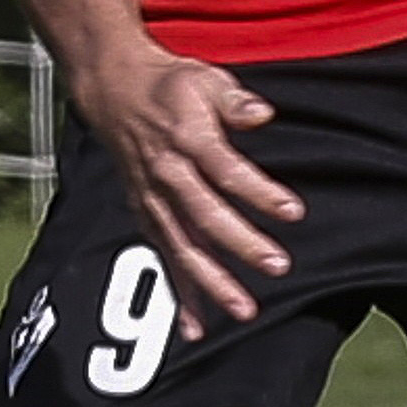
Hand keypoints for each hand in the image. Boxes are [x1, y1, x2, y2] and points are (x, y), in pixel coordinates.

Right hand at [71, 44, 301, 333]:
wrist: (112, 90)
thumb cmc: (170, 85)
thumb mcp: (204, 79)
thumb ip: (234, 101)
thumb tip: (262, 114)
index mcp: (186, 139)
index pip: (226, 170)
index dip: (259, 191)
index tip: (294, 211)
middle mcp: (167, 175)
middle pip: (205, 216)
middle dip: (241, 244)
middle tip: (278, 266)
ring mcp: (152, 199)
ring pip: (183, 247)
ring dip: (212, 282)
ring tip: (244, 311)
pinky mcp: (146, 215)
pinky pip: (164, 259)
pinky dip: (179, 293)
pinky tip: (196, 327)